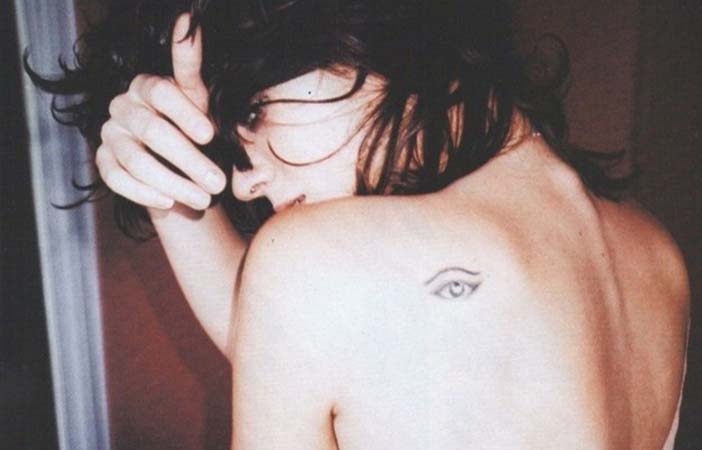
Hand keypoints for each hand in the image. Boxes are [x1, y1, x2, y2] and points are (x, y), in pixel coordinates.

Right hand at [96, 14, 225, 209]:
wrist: (181, 169)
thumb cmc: (195, 131)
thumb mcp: (202, 101)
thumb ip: (192, 65)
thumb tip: (188, 17)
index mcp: (147, 86)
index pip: (161, 91)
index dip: (186, 114)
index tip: (210, 136)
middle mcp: (122, 106)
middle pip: (152, 132)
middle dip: (189, 160)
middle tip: (218, 183)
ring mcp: (109, 135)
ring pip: (136, 161)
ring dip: (174, 183)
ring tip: (205, 199)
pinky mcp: (103, 163)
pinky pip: (118, 180)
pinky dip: (147, 193)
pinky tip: (172, 202)